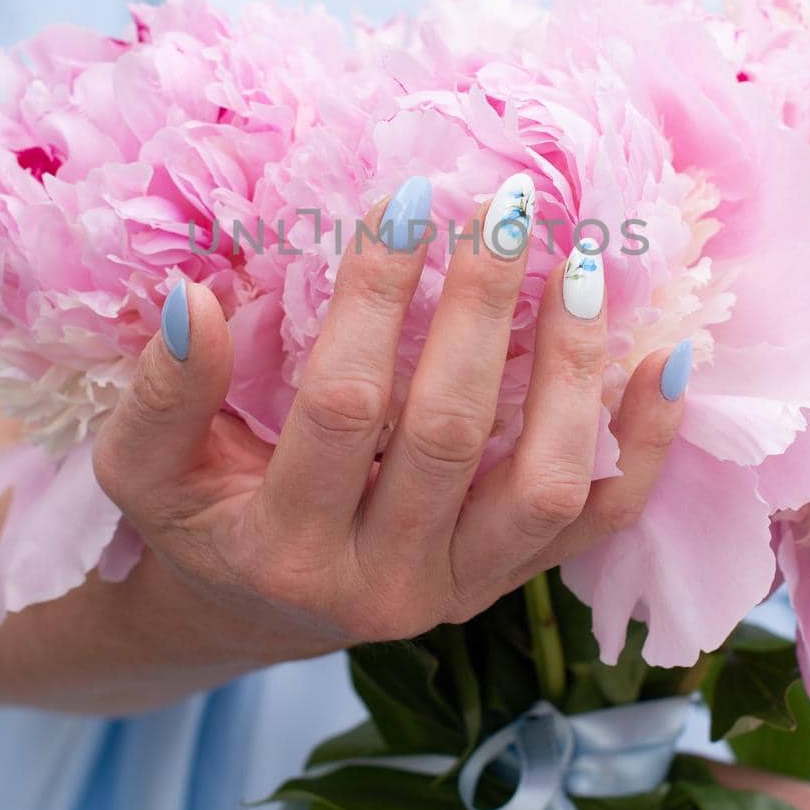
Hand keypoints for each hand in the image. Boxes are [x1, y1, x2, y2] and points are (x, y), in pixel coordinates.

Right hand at [92, 177, 687, 672]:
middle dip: (484, 307)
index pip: (344, 405)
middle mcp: (383, 584)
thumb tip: (191, 300)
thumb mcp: (145, 469)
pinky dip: (646, 443)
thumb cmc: (201, 519)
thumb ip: (162, 394)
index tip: (405, 199)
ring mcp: (462, 590)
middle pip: (452, 434)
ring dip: (573, 370)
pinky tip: (665, 358)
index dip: (376, 297)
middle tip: (507, 208)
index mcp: (284, 548)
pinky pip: (600, 522)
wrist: (257, 610)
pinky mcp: (513, 584)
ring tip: (581, 268)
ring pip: (546, 485)